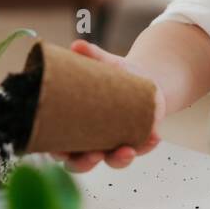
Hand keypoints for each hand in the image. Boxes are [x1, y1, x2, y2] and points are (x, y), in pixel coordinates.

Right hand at [54, 39, 166, 172]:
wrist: (143, 78)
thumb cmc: (113, 74)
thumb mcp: (104, 64)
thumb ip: (91, 56)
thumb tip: (77, 45)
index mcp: (70, 126)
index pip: (56, 145)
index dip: (54, 152)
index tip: (59, 150)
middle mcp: (88, 141)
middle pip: (79, 162)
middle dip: (85, 162)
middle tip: (93, 155)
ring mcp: (112, 145)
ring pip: (111, 161)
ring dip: (118, 159)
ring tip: (127, 151)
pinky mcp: (136, 142)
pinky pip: (140, 148)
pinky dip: (146, 145)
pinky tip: (154, 137)